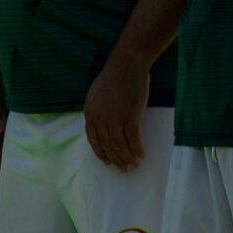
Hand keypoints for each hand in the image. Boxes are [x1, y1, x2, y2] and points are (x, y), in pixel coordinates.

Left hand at [83, 51, 148, 170]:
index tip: (108, 161)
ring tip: (133, 164)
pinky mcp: (130, 117)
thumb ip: (98, 110)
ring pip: (120, 145)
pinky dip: (137, 149)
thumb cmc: (115, 76)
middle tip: (124, 168)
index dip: (101, 152)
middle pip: (108, 145)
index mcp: (90, 113)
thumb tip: (103, 126)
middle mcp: (100, 118)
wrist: (127, 63)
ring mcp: (115, 118)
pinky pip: (133, 139)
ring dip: (127, 157)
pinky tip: (142, 154)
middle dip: (116, 159)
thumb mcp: (97, 94)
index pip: (93, 140)